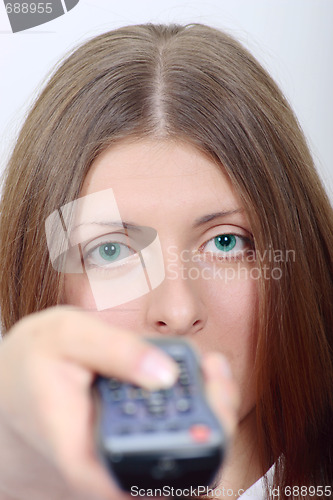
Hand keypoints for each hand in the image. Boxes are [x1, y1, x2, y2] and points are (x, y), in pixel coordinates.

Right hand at [0, 307, 238, 499]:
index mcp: (89, 455)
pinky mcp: (130, 441)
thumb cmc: (31, 365)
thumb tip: (164, 372)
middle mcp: (110, 468)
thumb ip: (114, 351)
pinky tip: (198, 375)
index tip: (213, 401)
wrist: (8, 389)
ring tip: (213, 369)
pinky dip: (193, 406)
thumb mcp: (65, 338)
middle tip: (217, 373)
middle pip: (179, 467)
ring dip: (209, 413)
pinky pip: (172, 433)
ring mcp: (122, 457)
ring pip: (181, 453)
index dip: (196, 448)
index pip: (155, 477)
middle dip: (213, 421)